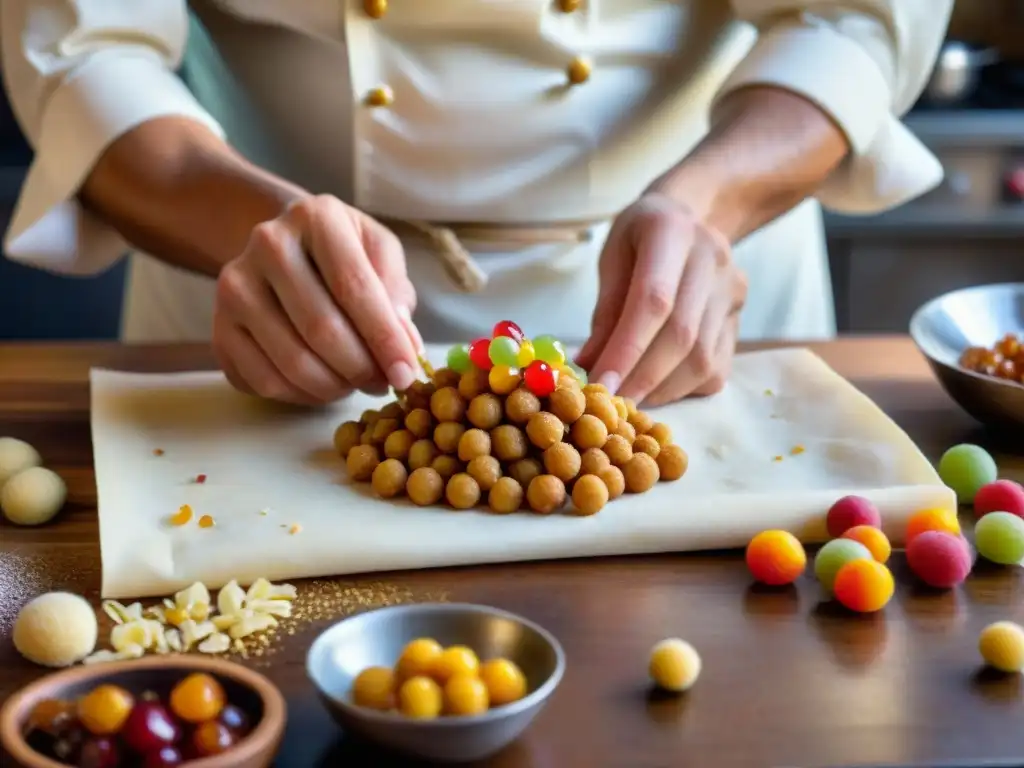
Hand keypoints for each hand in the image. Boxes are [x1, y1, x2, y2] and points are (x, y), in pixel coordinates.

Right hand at [212, 194, 422, 404]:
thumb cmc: (344, 254)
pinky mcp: (219, 327)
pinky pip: (264, 381)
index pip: (354, 287)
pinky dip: (302, 396)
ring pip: (292, 362)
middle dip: (361, 369)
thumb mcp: (379, 254)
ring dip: (334, 386)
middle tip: (383, 384)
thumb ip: (396, 295)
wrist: (283, 247)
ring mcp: (236, 286)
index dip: (385, 339)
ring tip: (355, 383)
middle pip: (321, 328)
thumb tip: (404, 345)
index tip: (406, 374)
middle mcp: (268, 245)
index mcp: (316, 217)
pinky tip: (322, 385)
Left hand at [575, 192, 747, 405]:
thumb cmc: (640, 238)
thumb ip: (605, 310)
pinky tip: (657, 388)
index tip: (601, 384)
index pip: (654, 301)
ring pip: (702, 359)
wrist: (692, 216)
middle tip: (611, 405)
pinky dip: (683, 388)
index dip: (627, 349)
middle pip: (682, 335)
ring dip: (662, 390)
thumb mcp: (612, 258)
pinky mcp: (740, 318)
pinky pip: (716, 367)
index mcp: (671, 231)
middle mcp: (711, 258)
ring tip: (630, 401)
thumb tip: (589, 367)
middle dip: (642, 378)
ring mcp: (733, 289)